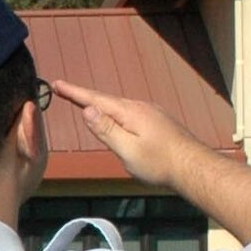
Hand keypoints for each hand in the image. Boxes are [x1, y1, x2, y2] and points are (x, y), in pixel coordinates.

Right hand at [53, 81, 206, 191]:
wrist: (193, 166)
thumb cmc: (159, 163)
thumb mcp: (127, 149)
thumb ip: (107, 130)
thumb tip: (88, 110)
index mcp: (130, 113)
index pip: (95, 100)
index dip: (74, 92)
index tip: (57, 84)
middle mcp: (140, 107)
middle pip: (105, 100)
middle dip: (83, 95)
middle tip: (63, 90)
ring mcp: (150, 113)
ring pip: (118, 106)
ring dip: (98, 103)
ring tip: (82, 102)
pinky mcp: (156, 121)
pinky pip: (128, 112)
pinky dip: (113, 111)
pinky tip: (112, 117)